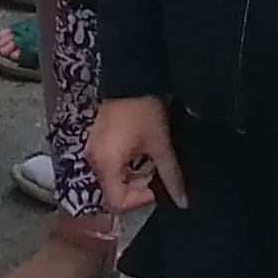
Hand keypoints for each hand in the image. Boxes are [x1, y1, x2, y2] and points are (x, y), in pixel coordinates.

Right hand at [88, 95, 183, 214]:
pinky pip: (112, 164)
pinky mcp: (98, 140)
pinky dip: (128, 164)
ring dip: (134, 175)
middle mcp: (94, 159)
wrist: (131, 75)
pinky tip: (142, 149)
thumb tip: (183, 201)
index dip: (141, 200)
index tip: (158, 185)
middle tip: (158, 171)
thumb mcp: (161, 144)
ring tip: (152, 158)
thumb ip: (172, 176)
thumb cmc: (145, 108)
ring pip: (114, 178)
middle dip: (139, 187)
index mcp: (106, 163)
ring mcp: (94, 149)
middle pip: (114, 191)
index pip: (117, 202)